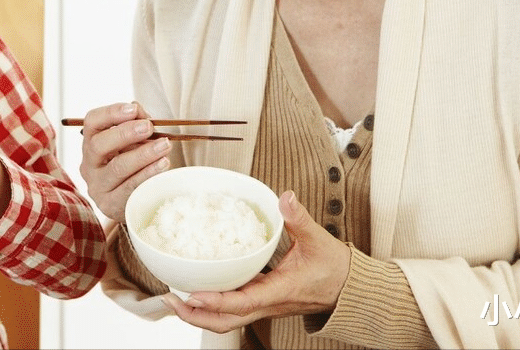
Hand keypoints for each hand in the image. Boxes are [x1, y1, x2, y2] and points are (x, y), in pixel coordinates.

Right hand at [78, 101, 171, 221]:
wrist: (132, 203)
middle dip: (125, 133)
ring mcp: (97, 186)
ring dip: (143, 154)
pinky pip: (130, 187)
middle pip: (99, 145)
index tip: (133, 109)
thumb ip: (135, 123)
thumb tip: (138, 109)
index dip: (111, 113)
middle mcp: (89, 164)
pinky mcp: (110, 204)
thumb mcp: (132, 142)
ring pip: (117, 167)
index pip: (92, 122)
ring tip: (164, 145)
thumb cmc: (133, 166)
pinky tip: (163, 164)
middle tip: (149, 127)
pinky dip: (148, 174)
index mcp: (91, 143)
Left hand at [160, 191, 351, 332]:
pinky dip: (212, 304)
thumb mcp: (318, 240)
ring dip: (200, 313)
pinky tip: (198, 288)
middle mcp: (268, 303)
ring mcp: (264, 305)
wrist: (348, 289)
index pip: (244, 302)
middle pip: (227, 321)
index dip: (217, 301)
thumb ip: (299, 219)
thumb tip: (285, 198)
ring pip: (228, 319)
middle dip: (196, 315)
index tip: (193, 295)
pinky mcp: (262, 300)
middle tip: (171, 299)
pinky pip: (233, 309)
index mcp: (280, 291)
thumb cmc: (335, 268)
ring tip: (176, 297)